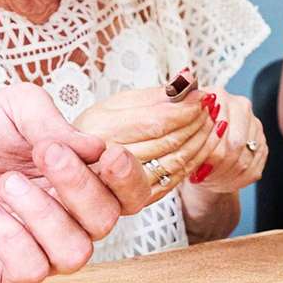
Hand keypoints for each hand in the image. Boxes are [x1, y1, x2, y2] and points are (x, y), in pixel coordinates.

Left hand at [0, 83, 146, 282]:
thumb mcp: (14, 109)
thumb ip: (53, 120)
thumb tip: (94, 147)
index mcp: (83, 180)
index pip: (131, 193)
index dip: (129, 179)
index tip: (107, 155)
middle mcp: (71, 219)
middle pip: (106, 220)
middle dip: (79, 184)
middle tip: (44, 154)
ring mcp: (42, 249)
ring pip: (75, 253)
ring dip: (44, 213)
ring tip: (7, 183)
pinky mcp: (8, 272)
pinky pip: (31, 270)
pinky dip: (12, 238)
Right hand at [72, 83, 214, 202]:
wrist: (71, 167)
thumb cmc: (93, 131)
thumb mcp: (115, 105)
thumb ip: (152, 96)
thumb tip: (188, 81)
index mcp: (100, 130)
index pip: (155, 122)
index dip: (184, 109)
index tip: (201, 96)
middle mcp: (107, 160)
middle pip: (168, 142)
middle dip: (196, 122)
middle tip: (211, 106)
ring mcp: (121, 186)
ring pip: (175, 162)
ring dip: (201, 141)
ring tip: (211, 122)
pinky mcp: (135, 201)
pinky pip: (174, 180)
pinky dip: (195, 161)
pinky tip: (204, 145)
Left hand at [180, 90, 268, 194]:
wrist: (200, 148)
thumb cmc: (186, 137)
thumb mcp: (177, 129)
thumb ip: (180, 122)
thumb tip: (185, 131)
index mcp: (218, 95)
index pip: (218, 128)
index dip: (206, 151)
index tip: (195, 166)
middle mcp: (241, 106)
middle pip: (234, 145)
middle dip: (216, 166)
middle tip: (202, 176)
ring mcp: (255, 126)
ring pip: (243, 161)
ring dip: (224, 176)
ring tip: (209, 180)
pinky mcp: (262, 145)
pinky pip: (253, 170)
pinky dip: (235, 181)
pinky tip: (221, 182)